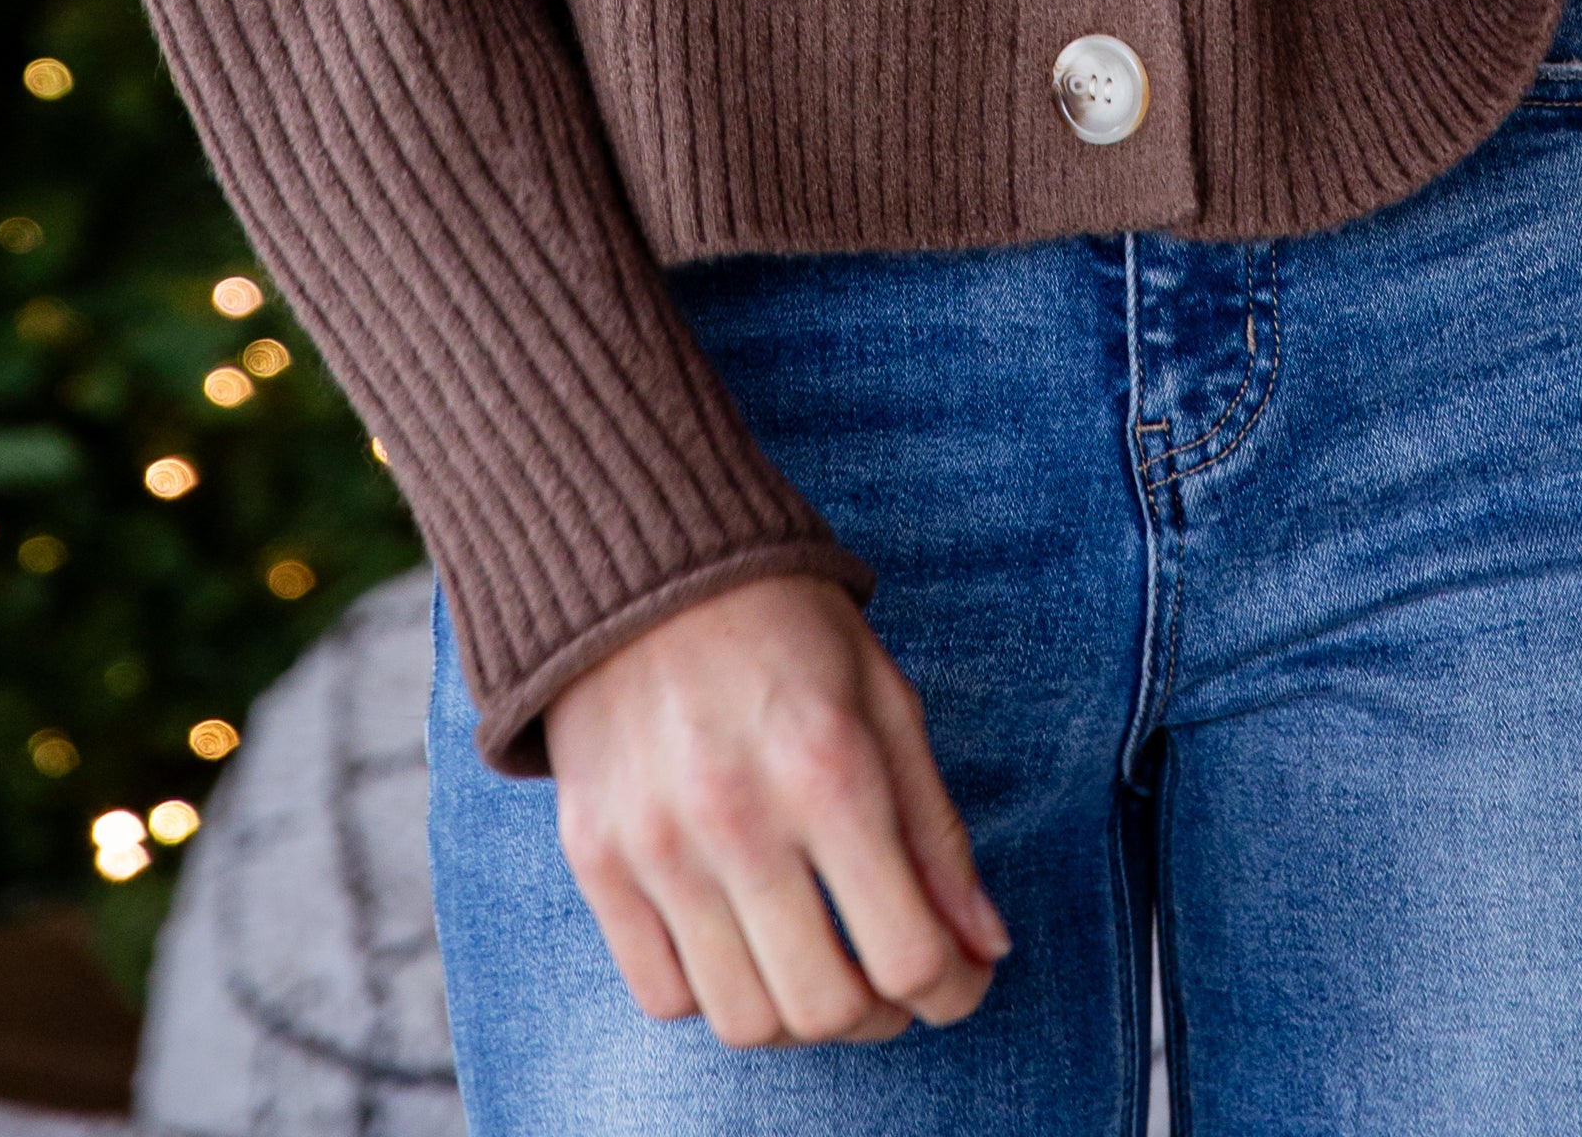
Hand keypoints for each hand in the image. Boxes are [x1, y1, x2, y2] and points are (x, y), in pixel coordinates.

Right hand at [546, 574, 1008, 1046]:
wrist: (637, 560)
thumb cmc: (782, 623)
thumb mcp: (885, 699)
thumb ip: (936, 831)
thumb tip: (986, 948)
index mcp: (829, 767)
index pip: (908, 953)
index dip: (954, 989)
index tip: (961, 977)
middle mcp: (738, 817)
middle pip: (826, 1008)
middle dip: (882, 1016)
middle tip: (894, 980)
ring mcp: (656, 846)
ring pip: (745, 1020)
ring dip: (801, 1018)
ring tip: (823, 969)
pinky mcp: (596, 859)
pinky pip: (663, 995)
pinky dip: (716, 997)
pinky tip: (745, 946)